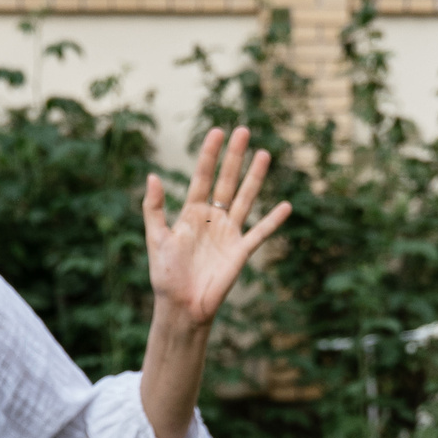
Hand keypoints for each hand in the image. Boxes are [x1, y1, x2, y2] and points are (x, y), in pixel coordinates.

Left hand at [143, 126, 290, 328]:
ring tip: (264, 154)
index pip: (202, 177)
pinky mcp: (240, 251)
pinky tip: (285, 206)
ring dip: (254, 178)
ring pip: (245, 199)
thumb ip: (154, 208)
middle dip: (234, 156)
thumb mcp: (156, 238)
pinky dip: (273, 220)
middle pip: (226, 181)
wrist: (182, 306)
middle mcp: (212, 218)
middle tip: (243, 131)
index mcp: (191, 212)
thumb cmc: (166, 275)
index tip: (217, 131)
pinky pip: (260, 232)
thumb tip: (152, 176)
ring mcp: (228, 233)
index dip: (209, 155)